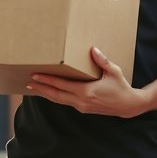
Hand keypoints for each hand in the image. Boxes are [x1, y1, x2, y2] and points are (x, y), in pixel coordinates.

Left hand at [27, 46, 149, 117]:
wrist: (128, 106)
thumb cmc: (121, 87)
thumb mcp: (114, 72)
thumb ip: (102, 61)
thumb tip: (93, 49)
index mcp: (86, 92)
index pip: (62, 85)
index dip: (47, 80)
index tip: (35, 76)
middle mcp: (81, 101)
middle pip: (56, 95)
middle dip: (41, 89)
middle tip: (28, 83)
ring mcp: (81, 106)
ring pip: (59, 100)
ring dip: (46, 94)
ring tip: (34, 88)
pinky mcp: (83, 108)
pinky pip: (65, 102)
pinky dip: (55, 97)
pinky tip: (49, 92)